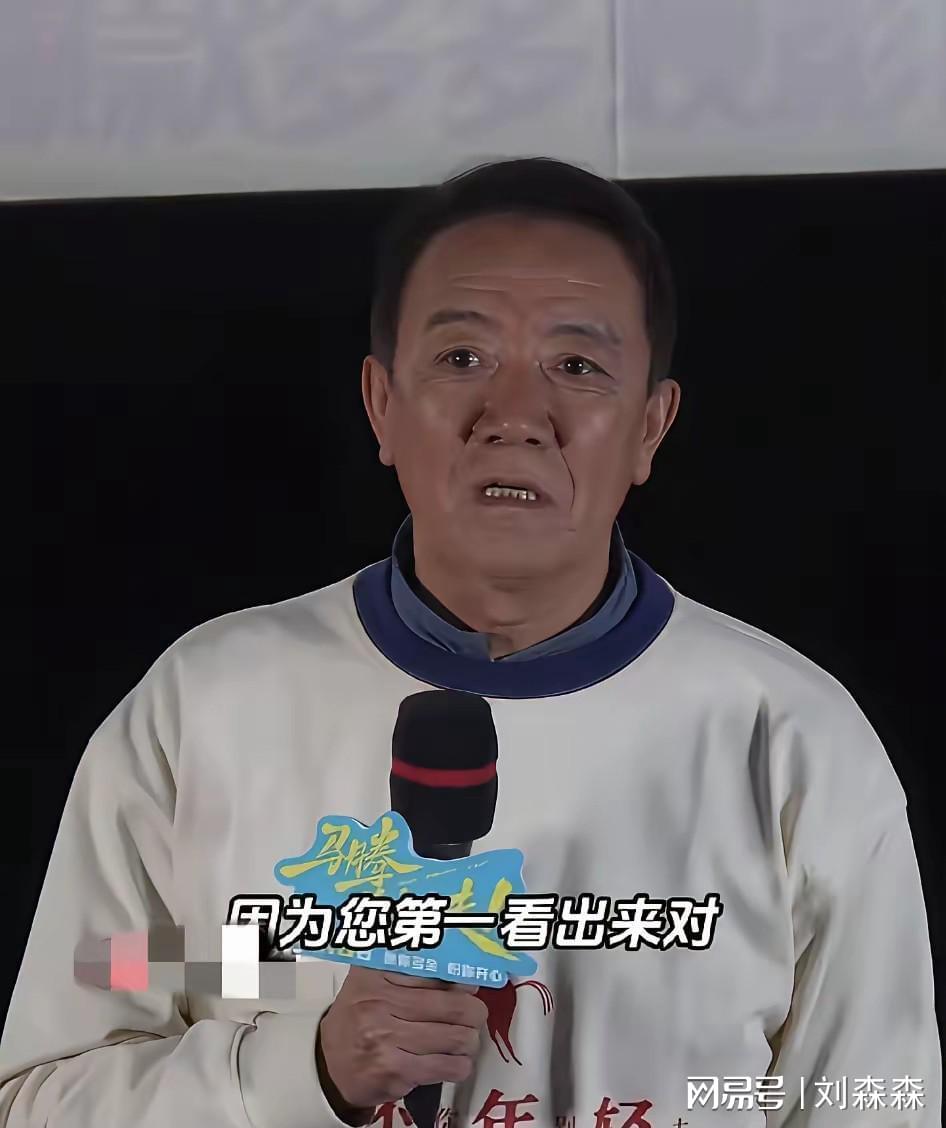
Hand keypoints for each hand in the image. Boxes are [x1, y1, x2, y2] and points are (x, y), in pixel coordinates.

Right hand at [317, 967, 487, 1114]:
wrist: (331, 1064)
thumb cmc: (360, 1017)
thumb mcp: (375, 980)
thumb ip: (412, 971)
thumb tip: (464, 977)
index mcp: (378, 974)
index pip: (437, 972)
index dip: (463, 981)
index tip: (472, 986)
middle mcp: (380, 1003)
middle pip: (454, 1006)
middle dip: (474, 1013)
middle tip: (475, 1015)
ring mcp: (387, 1039)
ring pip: (457, 1038)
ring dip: (469, 1041)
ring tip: (465, 1039)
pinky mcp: (395, 1072)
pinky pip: (447, 1066)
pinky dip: (460, 1065)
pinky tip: (455, 1061)